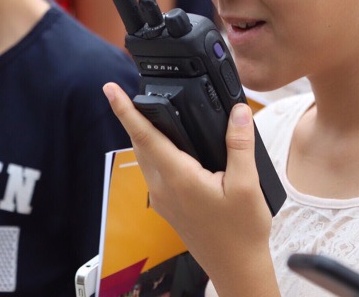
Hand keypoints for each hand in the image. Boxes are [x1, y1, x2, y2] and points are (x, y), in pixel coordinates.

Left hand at [103, 83, 275, 294]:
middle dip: (133, 116)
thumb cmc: (242, 231)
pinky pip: (155, 171)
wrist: (237, 268)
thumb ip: (239, 144)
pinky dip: (156, 151)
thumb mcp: (247, 184)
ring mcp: (164, 199)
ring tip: (149, 113)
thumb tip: (237, 111)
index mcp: (179, 178)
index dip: (126, 111)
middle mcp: (164, 188)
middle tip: (129, 92)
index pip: (146, 136)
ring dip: (144, 135)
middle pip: (141, 144)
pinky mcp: (169, 207)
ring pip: (146, 158)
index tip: (110, 91)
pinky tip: (171, 146)